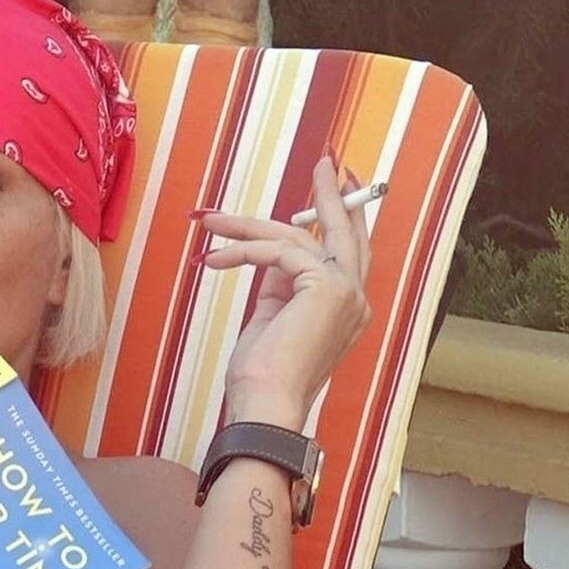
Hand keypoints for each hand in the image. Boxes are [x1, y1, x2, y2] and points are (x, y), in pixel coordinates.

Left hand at [191, 153, 373, 428]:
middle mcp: (356, 298)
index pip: (348, 252)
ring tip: (212, 221)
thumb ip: (279, 286)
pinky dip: (244, 250)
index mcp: (347, 309)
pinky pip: (280, 251)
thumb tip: (269, 256)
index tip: (329, 186)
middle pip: (345, 232)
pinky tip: (215, 258)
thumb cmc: (261, 377)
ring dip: (248, 227)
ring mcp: (347, 292)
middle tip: (324, 162)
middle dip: (332, 195)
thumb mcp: (270, 320)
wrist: (264, 407)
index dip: (341, 217)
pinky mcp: (326, 288)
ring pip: (299, 237)